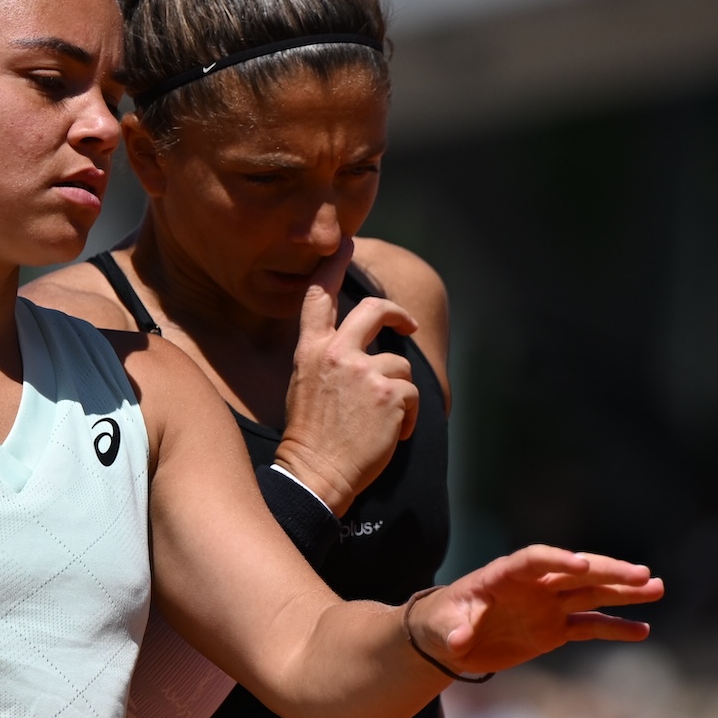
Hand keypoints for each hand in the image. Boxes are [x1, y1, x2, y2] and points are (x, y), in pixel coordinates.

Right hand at [273, 275, 419, 513]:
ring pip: (400, 365)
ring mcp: (364, 372)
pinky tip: (392, 435)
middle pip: (375, 309)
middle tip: (408, 325)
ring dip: (399, 393)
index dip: (332, 265)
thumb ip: (328, 359)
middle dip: (397, 313)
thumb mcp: (305, 385)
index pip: (318, 296)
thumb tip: (357, 347)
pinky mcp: (390, 394)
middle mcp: (337, 353)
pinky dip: (408, 417)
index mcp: (310, 350)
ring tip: (383, 422)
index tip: (345, 244)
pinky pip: (412, 395)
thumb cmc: (310, 437)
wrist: (315, 474)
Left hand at [407, 546, 660, 676]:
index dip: (557, 560)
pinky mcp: (554, 629)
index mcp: (504, 575)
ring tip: (656, 588)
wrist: (446, 641)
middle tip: (642, 575)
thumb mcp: (439, 627)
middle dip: (608, 572)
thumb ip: (452, 630)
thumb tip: (459, 639)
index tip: (581, 566)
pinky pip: (589, 626)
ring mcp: (547, 606)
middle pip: (576, 572)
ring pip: (591, 594)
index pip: (535, 560)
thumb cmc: (439, 624)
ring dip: (623, 592)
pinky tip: (642, 630)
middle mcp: (533, 586)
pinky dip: (614, 628)